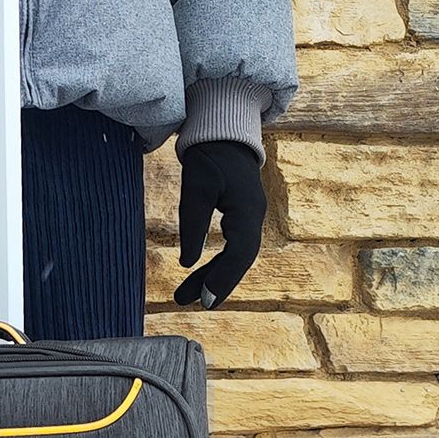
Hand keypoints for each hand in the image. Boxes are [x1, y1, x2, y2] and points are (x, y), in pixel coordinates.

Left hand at [175, 141, 266, 308]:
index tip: (205, 300)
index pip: (240, 253)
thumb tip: (187, 262)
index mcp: (247, 210)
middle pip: (239, 260)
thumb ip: (192, 222)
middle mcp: (254, 217)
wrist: (223, 133)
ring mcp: (250, 218)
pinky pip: (232, 248)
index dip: (223, 279)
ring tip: (184, 295)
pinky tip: (197, 276)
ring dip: (213, 277)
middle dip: (217, 284)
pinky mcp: (241, 217)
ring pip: (235, 257)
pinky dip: (215, 264)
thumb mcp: (196, 186)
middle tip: (193, 304)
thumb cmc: (209, 155)